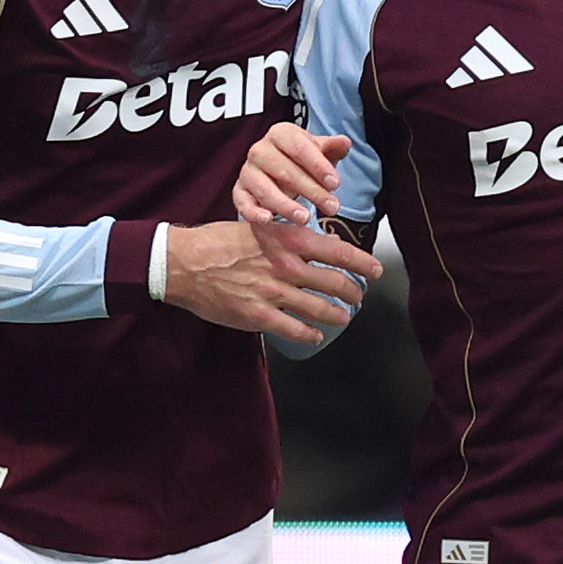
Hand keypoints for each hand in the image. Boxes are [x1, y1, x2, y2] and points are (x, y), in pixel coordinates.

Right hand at [161, 219, 379, 344]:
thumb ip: (296, 237)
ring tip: (344, 316)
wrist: (185, 262)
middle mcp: (287, 266)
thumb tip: (329, 243)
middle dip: (354, 292)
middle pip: (336, 282)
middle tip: (359, 296)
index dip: (364, 263)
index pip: (340, 253)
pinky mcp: (258, 314)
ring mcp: (273, 292)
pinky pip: (293, 328)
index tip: (377, 269)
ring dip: (337, 314)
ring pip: (319, 308)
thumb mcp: (263, 228)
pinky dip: (310, 333)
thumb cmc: (221, 241)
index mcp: (290, 241)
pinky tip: (316, 335)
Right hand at [234, 122, 350, 226]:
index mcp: (280, 134)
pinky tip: (268, 220)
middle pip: (285, 171)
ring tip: (306, 218)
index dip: (318, 166)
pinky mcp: (239, 191)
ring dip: (286, 205)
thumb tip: (345, 143)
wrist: (278, 171)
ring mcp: (247, 171)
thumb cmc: (302, 160)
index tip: (335, 184)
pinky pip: (243, 202)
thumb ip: (332, 148)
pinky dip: (253, 212)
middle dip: (312, 191)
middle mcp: (260, 150)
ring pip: (265, 189)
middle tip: (333, 207)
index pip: (299, 148)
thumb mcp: (320, 152)